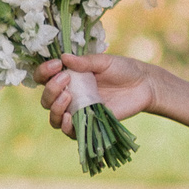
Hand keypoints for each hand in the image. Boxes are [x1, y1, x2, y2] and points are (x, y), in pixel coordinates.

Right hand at [33, 53, 157, 137]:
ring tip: (68, 97)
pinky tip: (70, 116)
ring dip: (55, 108)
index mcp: (69, 78)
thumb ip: (85, 62)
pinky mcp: (89, 123)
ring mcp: (78, 111)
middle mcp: (69, 95)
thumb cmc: (123, 70)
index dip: (44, 72)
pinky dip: (66, 126)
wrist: (144, 85)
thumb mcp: (104, 62)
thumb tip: (64, 57)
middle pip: (46, 99)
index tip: (56, 64)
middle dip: (51, 89)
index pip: (44, 78)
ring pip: (54, 118)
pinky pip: (70, 131)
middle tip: (66, 78)